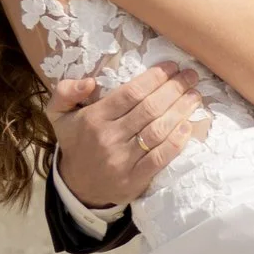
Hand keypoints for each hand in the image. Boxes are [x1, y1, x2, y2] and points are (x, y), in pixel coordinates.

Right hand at [49, 62, 211, 207]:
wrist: (79, 186)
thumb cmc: (76, 143)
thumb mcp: (59, 113)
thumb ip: (65, 91)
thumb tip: (89, 81)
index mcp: (94, 118)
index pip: (131, 93)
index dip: (155, 77)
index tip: (172, 66)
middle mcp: (109, 137)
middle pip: (149, 108)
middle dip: (174, 89)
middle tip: (191, 76)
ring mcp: (123, 160)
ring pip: (158, 131)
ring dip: (181, 111)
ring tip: (195, 96)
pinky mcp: (135, 179)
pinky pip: (160, 157)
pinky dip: (176, 142)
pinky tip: (188, 126)